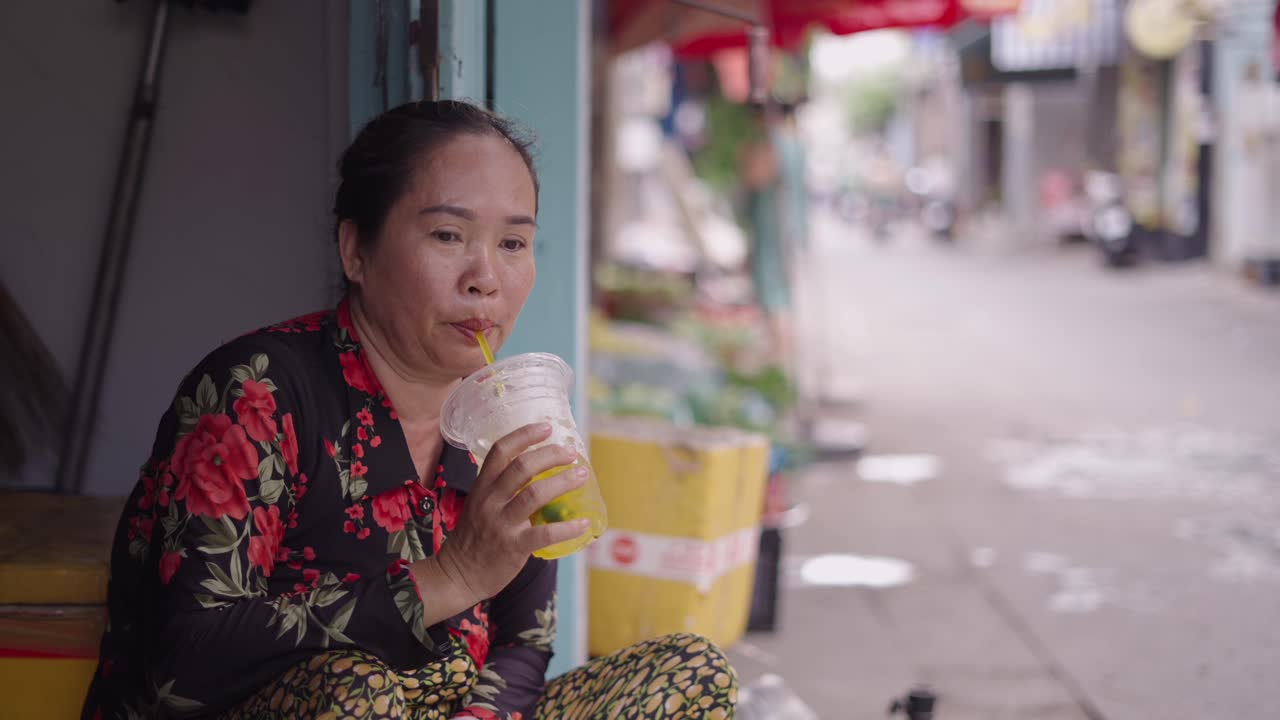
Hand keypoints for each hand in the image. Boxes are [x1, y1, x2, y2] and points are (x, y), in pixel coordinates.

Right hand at [412, 423, 587, 617]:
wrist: (457, 575)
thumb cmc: (473, 539)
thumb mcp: (479, 506)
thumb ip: (502, 490)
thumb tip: (538, 475)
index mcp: (482, 487)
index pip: (500, 451)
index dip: (524, 435)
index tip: (547, 427)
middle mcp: (490, 501)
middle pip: (522, 467)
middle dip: (550, 455)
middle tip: (571, 453)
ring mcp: (501, 523)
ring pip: (534, 494)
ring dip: (562, 482)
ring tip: (582, 476)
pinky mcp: (513, 547)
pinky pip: (544, 533)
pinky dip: (567, 527)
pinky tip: (583, 523)